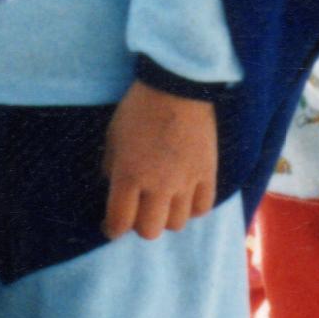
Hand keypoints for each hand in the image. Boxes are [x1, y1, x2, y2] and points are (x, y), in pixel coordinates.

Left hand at [104, 80, 217, 240]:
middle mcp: (158, 185)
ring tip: (163, 203)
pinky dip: (191, 209)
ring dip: (166, 218)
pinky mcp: (208, 174)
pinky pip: (202, 208)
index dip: (111, 229)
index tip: (110, 226)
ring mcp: (186, 181)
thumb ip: (111, 168)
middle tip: (137, 212)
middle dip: (139, 226)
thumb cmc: (138, 109)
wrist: (177, 86)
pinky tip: (185, 198)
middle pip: (150, 231)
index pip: (119, 222)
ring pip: (177, 224)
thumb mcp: (113, 137)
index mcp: (129, 175)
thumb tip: (114, 188)